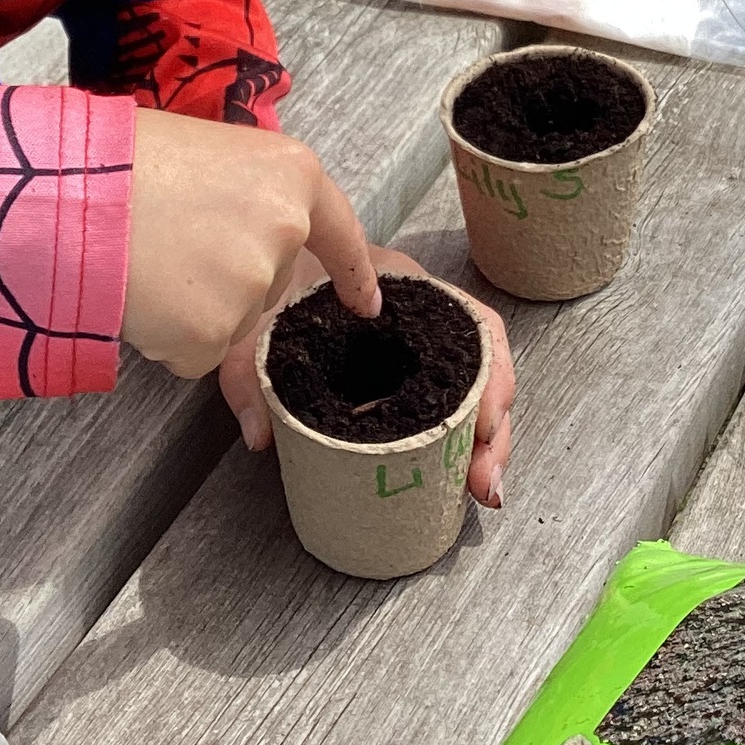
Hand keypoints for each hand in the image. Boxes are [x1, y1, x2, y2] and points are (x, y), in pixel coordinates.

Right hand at [123, 108, 379, 378]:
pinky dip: (168, 334)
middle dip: (228, 272)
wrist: (73, 191)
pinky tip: (141, 294)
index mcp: (293, 175)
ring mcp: (254, 286)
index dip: (354, 271)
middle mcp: (286, 230)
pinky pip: (196, 349)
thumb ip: (250, 193)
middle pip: (269, 279)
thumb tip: (249, 226)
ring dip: (194, 304)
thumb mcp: (210, 151)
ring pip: (231, 317)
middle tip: (172, 238)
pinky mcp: (214, 334)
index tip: (367, 304)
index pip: (340, 230)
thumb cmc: (127, 157)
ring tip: (148, 260)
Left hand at [218, 247, 516, 509]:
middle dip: (494, 430)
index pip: (473, 327)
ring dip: (485, 439)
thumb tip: (262, 438)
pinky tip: (459, 472)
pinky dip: (461, 434)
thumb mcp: (256, 327)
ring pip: (473, 386)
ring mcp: (419, 340)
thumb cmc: (272, 279)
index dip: (491, 381)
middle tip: (483, 485)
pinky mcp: (403, 367)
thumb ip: (250, 376)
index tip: (482, 432)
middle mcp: (424, 311)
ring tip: (480, 489)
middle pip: (484, 366)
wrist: (265, 256)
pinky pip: (448, 395)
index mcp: (406, 288)